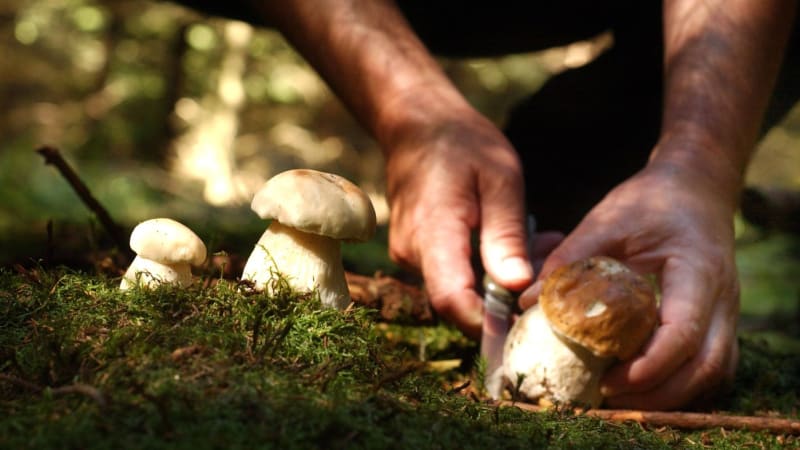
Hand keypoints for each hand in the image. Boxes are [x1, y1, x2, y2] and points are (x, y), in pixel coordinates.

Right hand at [382, 108, 533, 337]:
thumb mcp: (500, 179)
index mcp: (433, 231)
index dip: (485, 323)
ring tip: (539, 244)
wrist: (417, 125)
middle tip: (550, 270)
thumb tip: (517, 287)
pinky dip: (485, 268)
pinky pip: (451, 274)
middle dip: (505, 300)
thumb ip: (506, 235)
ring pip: (458, 289)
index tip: (524, 329)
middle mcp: (413, 251)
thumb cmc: (462, 144)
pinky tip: (513, 242)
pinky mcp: (415, 253)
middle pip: (458, 301)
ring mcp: (410, 254)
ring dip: (499, 281)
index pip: (452, 298)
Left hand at [522, 160, 740, 409]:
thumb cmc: (651, 201)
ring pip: (712, 373)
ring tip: (619, 397)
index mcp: (697, 271)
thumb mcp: (608, 220)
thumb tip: (529, 302)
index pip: (683, 333)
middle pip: (705, 367)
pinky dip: (680, 384)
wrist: (694, 188)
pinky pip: (711, 367)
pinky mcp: (717, 321)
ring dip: (669, 395)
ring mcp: (726, 313)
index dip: (649, 366)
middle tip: (607, 397)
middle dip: (658, 394)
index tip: (610, 380)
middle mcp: (722, 299)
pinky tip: (643, 386)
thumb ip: (571, 260)